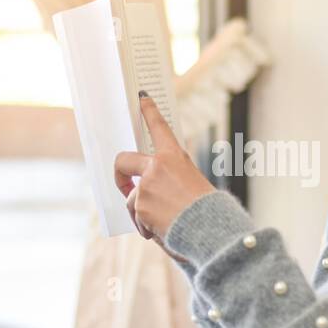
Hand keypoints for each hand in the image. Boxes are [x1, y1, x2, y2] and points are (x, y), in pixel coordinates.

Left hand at [114, 93, 216, 247]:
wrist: (208, 229)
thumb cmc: (206, 210)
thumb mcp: (192, 184)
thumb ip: (169, 180)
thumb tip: (147, 191)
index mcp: (175, 157)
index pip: (159, 127)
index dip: (149, 110)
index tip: (142, 98)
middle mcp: (156, 166)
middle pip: (122, 160)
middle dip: (119, 175)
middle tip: (124, 186)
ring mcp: (145, 185)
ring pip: (132, 200)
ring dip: (143, 214)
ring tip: (166, 222)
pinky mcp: (139, 205)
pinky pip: (137, 218)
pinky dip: (147, 228)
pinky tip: (164, 230)